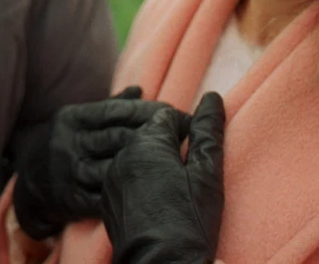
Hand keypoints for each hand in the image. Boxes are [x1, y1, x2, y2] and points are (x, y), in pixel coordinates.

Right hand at [12, 86, 187, 239]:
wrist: (26, 182)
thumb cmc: (64, 143)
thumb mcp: (78, 119)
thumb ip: (109, 106)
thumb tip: (140, 89)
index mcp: (73, 118)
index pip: (116, 111)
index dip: (148, 111)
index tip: (176, 112)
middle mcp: (70, 143)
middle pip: (119, 137)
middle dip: (155, 136)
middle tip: (186, 135)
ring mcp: (69, 172)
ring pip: (114, 167)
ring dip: (146, 166)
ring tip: (176, 163)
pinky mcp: (71, 200)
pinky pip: (104, 197)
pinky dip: (128, 193)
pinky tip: (151, 190)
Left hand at [101, 92, 225, 263]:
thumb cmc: (190, 221)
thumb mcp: (207, 173)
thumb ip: (208, 130)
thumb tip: (213, 97)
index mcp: (145, 142)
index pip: (167, 116)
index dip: (187, 129)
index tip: (199, 151)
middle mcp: (121, 155)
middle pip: (148, 135)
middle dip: (169, 146)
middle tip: (189, 172)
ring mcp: (110, 179)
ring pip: (134, 157)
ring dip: (152, 164)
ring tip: (173, 189)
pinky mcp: (106, 202)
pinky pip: (124, 179)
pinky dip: (139, 183)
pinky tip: (156, 203)